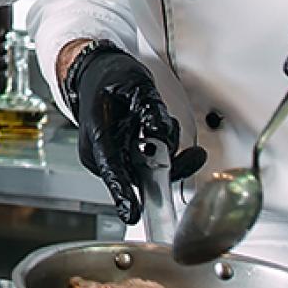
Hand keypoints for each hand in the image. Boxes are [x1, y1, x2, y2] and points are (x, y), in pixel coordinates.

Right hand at [70, 45, 206, 223]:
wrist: (96, 76)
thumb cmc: (108, 79)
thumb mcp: (134, 83)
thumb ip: (150, 107)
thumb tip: (161, 130)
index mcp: (95, 133)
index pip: (110, 166)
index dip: (122, 191)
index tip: (131, 212)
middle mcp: (100, 153)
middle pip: (140, 175)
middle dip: (167, 163)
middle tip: (193, 153)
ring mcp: (112, 159)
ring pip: (150, 172)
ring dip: (167, 152)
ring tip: (159, 121)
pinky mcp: (124, 160)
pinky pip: (153, 168)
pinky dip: (166, 153)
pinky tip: (157, 130)